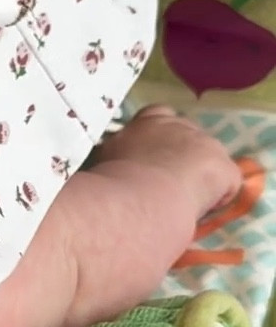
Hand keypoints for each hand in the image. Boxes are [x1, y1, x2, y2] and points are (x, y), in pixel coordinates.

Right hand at [89, 105, 240, 219]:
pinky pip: (225, 184)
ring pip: (208, 159)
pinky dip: (216, 197)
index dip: (158, 136)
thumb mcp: (103, 160)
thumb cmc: (112, 180)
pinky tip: (200, 211)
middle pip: (187, 136)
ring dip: (199, 176)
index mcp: (147, 122)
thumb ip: (110, 156)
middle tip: (167, 184)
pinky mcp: (223, 167)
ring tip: (184, 201)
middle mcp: (178, 125)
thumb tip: (101, 164)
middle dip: (181, 156)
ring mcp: (204, 143)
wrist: (141, 194)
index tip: (152, 155)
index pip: (157, 115)